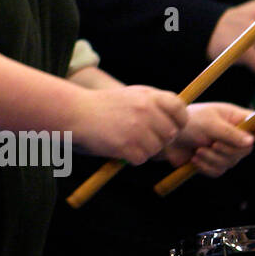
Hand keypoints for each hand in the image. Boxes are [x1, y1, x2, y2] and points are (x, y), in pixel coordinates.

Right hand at [70, 85, 188, 164]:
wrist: (74, 112)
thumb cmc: (102, 105)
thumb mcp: (131, 96)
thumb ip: (154, 105)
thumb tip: (176, 124)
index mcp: (149, 96)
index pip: (180, 110)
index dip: (178, 121)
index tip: (170, 126)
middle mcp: (147, 111)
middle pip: (171, 134)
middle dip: (159, 139)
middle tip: (140, 136)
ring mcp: (138, 129)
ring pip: (156, 149)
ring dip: (143, 149)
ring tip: (124, 139)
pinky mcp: (127, 146)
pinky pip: (141, 159)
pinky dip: (130, 157)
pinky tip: (117, 147)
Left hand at [163, 102, 254, 175]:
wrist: (165, 137)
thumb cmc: (187, 122)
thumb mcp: (209, 123)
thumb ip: (229, 133)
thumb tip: (251, 142)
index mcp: (235, 118)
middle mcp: (233, 134)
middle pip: (245, 149)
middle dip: (226, 150)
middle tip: (211, 143)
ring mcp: (224, 149)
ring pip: (231, 162)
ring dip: (212, 158)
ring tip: (198, 149)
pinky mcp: (214, 162)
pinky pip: (218, 171)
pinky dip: (205, 166)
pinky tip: (194, 158)